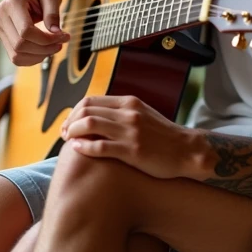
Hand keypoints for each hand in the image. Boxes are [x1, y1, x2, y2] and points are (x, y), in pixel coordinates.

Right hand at [0, 0, 69, 65]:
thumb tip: (55, 33)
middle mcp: (1, 17)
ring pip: (17, 55)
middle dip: (45, 48)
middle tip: (61, 42)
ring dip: (39, 56)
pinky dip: (32, 59)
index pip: (26, 31)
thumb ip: (53, 13)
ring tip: (54, 46)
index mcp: (11, 4)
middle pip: (21, 45)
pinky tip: (44, 50)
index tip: (63, 35)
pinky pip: (15, 57)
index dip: (46, 38)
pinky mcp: (3, 37)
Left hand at [60, 94, 200, 178]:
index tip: (68, 124)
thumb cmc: (164, 137)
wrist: (187, 151)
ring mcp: (130, 131)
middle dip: (69, 122)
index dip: (74, 112)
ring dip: (72, 132)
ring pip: (89, 125)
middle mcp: (128, 113)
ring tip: (68, 141)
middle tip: (64, 134)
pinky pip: (99, 146)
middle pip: (86, 110)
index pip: (91, 100)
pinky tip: (77, 150)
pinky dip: (84, 147)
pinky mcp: (132, 150)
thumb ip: (122, 113)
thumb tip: (98, 116)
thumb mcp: (143, 115)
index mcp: (129, 103)